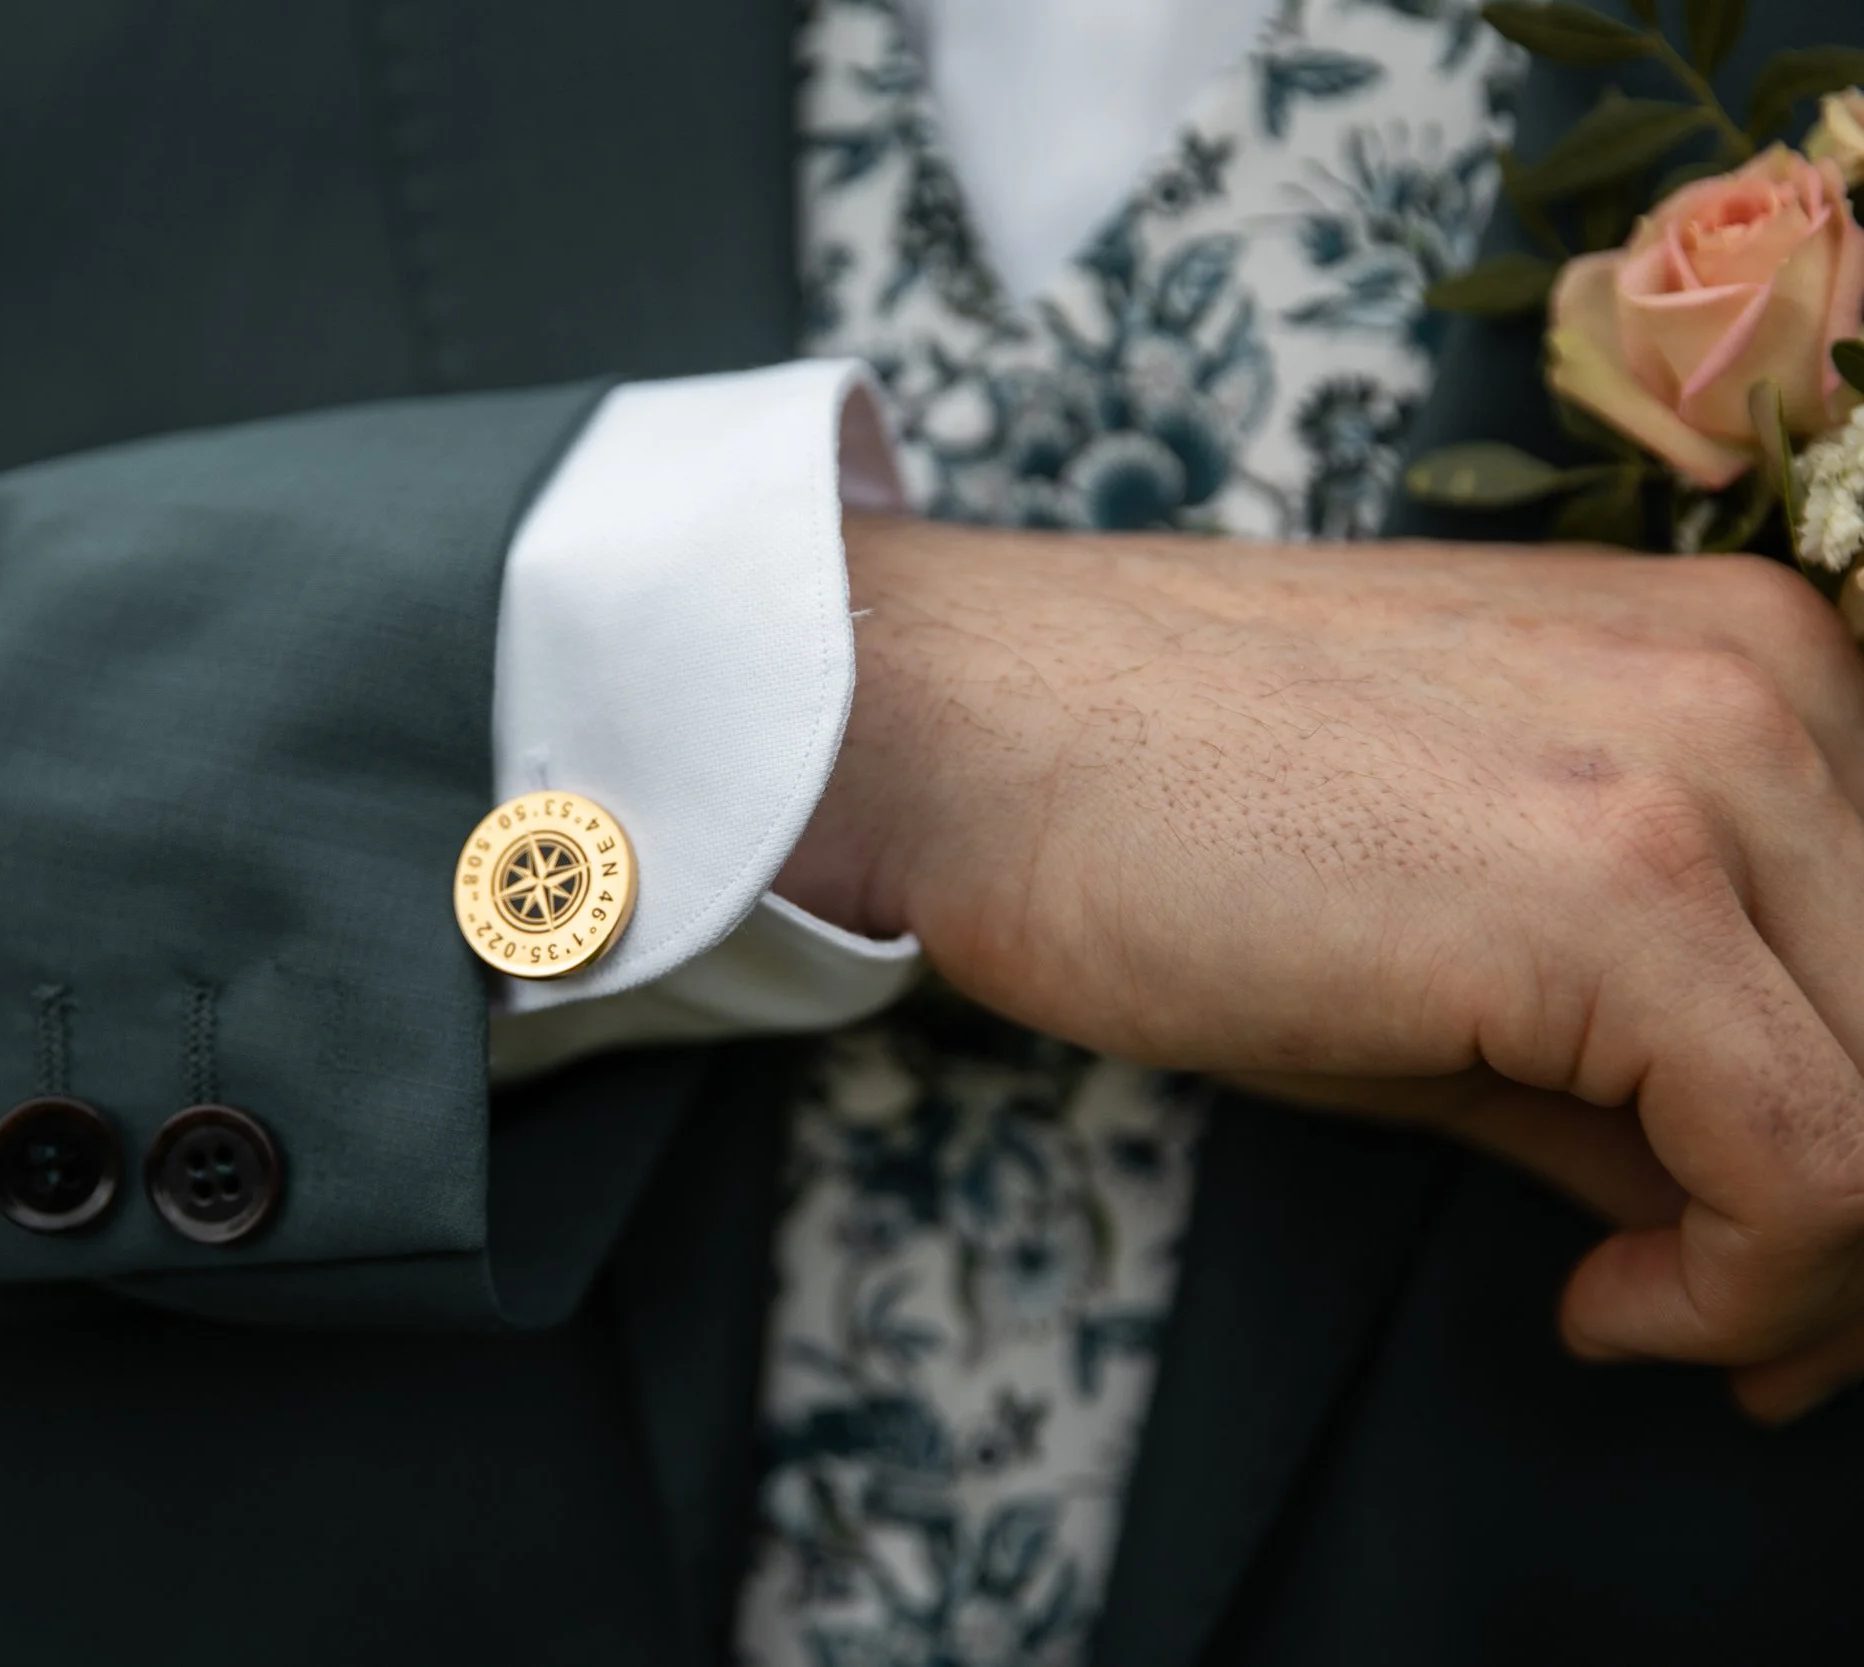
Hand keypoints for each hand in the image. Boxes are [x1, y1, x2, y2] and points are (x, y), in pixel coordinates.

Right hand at [780, 513, 1863, 1421]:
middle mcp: (1771, 685)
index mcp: (1749, 662)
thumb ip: (1641, 1064)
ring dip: (1806, 1278)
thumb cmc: (1157, 816)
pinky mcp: (1613, 890)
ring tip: (1642, 1310)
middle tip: (1726, 1336)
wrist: (951, 722)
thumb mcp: (1452, 941)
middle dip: (1854, 1242)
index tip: (1763, 1273)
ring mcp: (1703, 770)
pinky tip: (1601, 1303)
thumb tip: (1747, 1231)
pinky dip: (1739, 1289)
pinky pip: (1814, 1165)